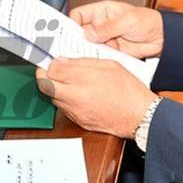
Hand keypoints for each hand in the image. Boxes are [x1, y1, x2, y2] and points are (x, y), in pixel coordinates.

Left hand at [35, 59, 157, 137]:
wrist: (139, 116)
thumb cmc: (128, 90)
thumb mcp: (108, 65)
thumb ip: (83, 62)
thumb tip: (63, 61)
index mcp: (83, 80)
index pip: (52, 70)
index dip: (49, 63)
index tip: (52, 60)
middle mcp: (76, 98)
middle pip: (45, 86)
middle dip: (43, 76)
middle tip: (47, 70)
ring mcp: (76, 112)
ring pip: (53, 98)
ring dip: (53, 88)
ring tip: (64, 80)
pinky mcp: (79, 122)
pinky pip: (64, 108)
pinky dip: (64, 99)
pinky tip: (75, 93)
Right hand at [69, 0, 163, 58]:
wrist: (161, 38)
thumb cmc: (148, 21)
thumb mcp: (128, 21)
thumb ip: (108, 27)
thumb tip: (89, 34)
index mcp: (102, 11)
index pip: (79, 14)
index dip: (71, 22)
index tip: (67, 32)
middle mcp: (100, 24)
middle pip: (80, 31)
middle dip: (75, 39)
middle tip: (70, 47)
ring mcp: (104, 38)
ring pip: (87, 45)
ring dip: (85, 50)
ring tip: (82, 55)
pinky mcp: (110, 50)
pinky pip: (98, 55)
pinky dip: (95, 58)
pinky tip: (94, 60)